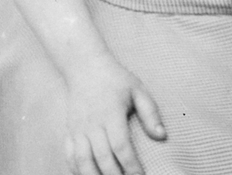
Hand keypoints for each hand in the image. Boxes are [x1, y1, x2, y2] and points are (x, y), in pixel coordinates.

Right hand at [62, 54, 166, 174]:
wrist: (85, 67)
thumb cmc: (116, 79)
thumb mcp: (138, 90)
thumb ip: (151, 113)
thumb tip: (162, 136)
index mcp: (111, 113)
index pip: (121, 146)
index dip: (131, 165)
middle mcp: (92, 123)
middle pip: (102, 158)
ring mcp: (78, 129)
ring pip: (82, 161)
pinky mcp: (69, 131)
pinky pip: (70, 156)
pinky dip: (77, 169)